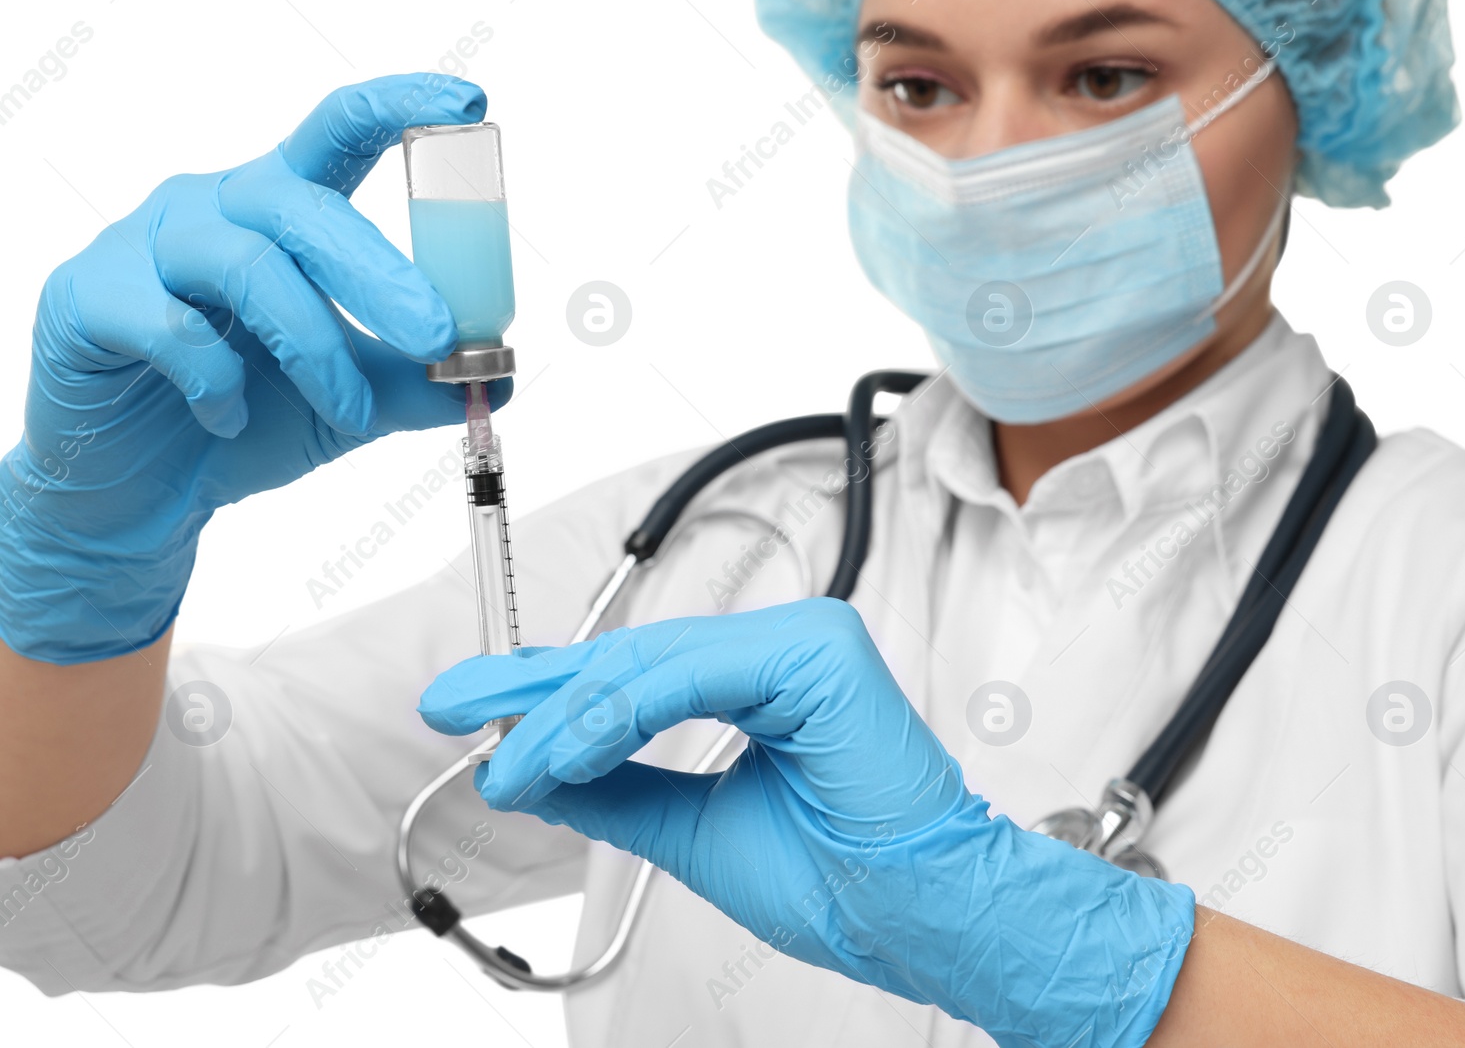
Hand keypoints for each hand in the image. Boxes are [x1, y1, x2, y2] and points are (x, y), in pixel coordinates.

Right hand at [0, 73, 507, 663]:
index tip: (470, 104)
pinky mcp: (93, 297)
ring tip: (350, 415)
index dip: (402, 109)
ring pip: (248, 267)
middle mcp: (216, 208)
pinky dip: (217, 381)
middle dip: (382, 274)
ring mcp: (147, 245)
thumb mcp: (349, 406)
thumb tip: (495, 382)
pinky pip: (169, 325)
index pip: (340, 131)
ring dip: (317, 348)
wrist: (144, 491)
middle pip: (305, 207)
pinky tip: (227, 420)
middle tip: (439, 337)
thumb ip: (415, 387)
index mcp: (282, 211)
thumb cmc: (247, 423)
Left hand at [420, 599, 1195, 1047]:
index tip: (470, 707)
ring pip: (653, 663)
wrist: (916, 918)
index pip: (635, 671)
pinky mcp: (816, 652)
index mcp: (762, 680)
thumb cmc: (836, 881)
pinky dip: (620, 713)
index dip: (549, 689)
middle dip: (537, 691)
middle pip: (634, 656)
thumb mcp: (690, 830)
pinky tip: (567, 748)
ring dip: (568, 715)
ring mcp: (803, 640)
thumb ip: (616, 790)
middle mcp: (783, 646)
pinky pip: (692, 676)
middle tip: (455, 708)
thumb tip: (530, 768)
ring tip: (507, 757)